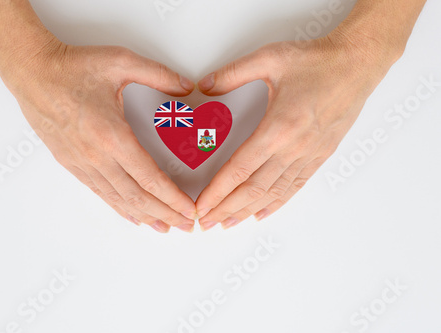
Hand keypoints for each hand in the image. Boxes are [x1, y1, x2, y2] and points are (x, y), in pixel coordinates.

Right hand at [0, 31, 196, 232]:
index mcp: (112, 135)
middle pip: (137, 196)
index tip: (188, 210)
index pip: (150, 178)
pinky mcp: (70, 164)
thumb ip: (159, 75)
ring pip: (118, 199)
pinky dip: (119, 207)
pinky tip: (132, 216)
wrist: (31, 72)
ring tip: (163, 228)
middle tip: (185, 226)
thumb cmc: (73, 68)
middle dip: (165, 214)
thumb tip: (186, 87)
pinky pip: (100, 192)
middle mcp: (97, 156)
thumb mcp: (121, 62)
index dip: (172, 198)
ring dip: (144, 216)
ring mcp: (82, 163)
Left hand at [195, 32, 399, 229]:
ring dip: (247, 211)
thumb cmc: (317, 61)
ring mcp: (308, 155)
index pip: (239, 169)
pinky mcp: (320, 156)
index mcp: (278, 128)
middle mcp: (293, 148)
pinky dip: (276, 203)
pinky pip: (295, 186)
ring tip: (228, 224)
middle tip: (206, 223)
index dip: (217, 191)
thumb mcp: (269, 58)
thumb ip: (232, 74)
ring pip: (273, 193)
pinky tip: (262, 213)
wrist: (358, 63)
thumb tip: (205, 85)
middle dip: (226, 209)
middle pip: (253, 189)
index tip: (202, 206)